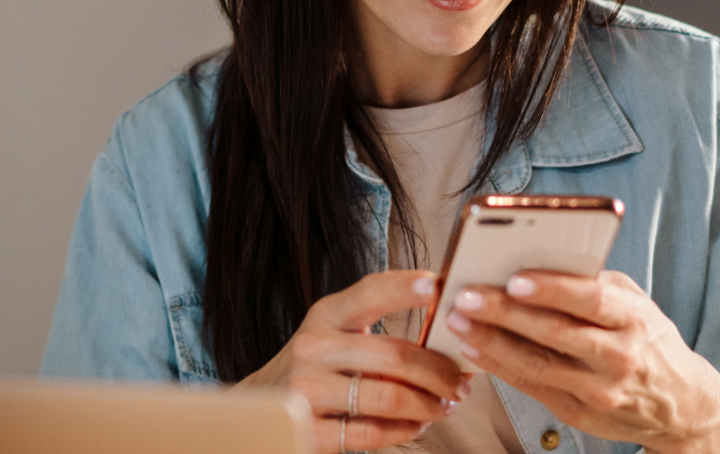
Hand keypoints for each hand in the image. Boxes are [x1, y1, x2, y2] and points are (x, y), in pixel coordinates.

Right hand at [232, 270, 471, 452]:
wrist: (259, 407)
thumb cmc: (314, 367)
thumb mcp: (334, 333)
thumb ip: (377, 328)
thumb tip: (446, 331)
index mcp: (325, 315)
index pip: (369, 292)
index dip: (405, 288)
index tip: (438, 286)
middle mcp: (312, 348)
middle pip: (393, 355)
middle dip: (439, 372)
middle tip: (460, 382)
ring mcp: (306, 391)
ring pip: (389, 397)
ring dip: (429, 405)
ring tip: (444, 406)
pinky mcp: (308, 431)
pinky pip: (372, 433)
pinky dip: (405, 431)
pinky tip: (415, 425)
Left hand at [443, 270, 719, 453]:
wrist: (681, 405)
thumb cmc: (649, 340)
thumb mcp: (636, 302)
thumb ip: (594, 283)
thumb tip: (538, 259)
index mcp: (635, 319)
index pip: (591, 300)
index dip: (552, 290)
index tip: (515, 279)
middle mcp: (620, 356)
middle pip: (555, 333)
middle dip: (505, 314)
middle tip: (466, 296)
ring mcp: (600, 390)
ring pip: (538, 365)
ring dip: (491, 342)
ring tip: (458, 321)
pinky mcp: (581, 414)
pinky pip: (532, 388)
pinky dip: (499, 368)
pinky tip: (473, 350)